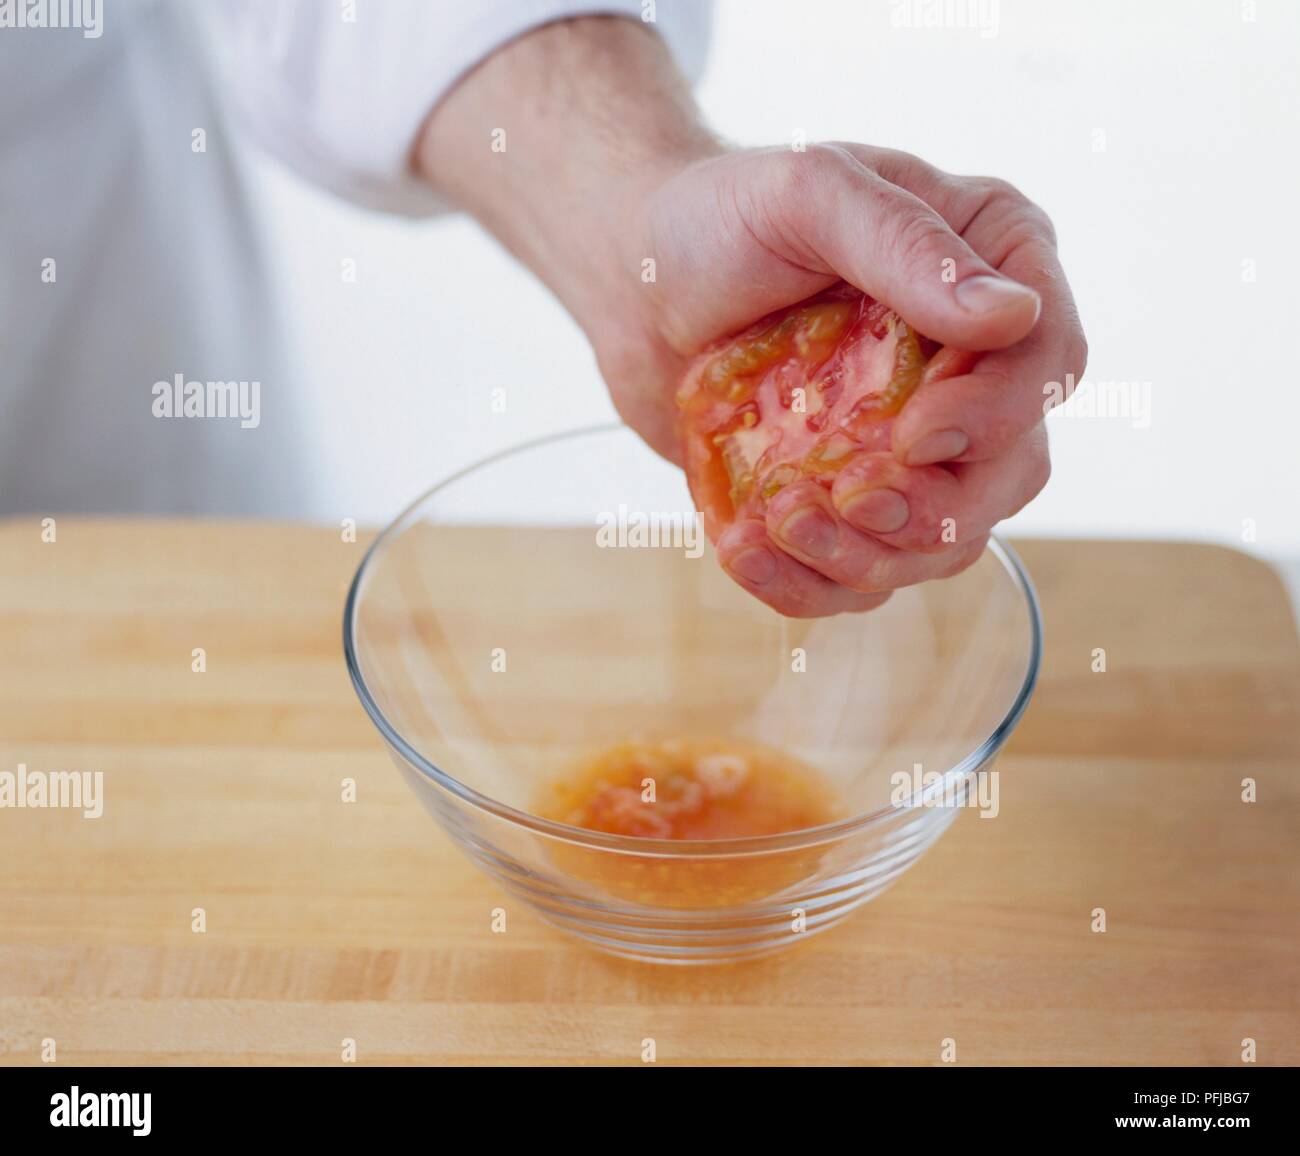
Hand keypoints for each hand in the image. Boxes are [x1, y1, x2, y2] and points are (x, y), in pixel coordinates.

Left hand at [416, 18, 1085, 616]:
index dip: (997, 417)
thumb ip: (905, 246)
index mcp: (990, 272)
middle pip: (1011, 473)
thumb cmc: (723, 218)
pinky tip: (744, 548)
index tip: (913, 435)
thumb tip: (1014, 316)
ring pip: (941, 543)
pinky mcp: (844, 500)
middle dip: (938, 508)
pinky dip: (806, 583)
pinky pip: (857, 575)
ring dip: (869, 555)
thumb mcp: (810, 195)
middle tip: (850, 495)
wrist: (637, 281)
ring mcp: (909, 445)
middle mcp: (967, 369)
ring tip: (780, 517)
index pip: (1048, 362)